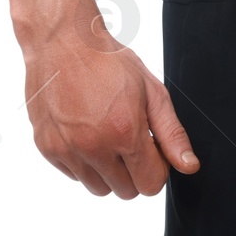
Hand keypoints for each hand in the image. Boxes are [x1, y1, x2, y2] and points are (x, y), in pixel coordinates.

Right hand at [22, 6, 198, 198]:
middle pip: (125, 191)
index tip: (154, 150)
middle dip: (135, 172)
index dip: (157, 169)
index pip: (150, 184)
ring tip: (109, 137)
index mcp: (125, 132)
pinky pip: (73, 175)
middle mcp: (93, 147)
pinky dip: (84, 163)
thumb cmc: (110, 63)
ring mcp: (66, 150)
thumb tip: (189, 166)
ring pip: (98, 188)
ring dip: (109, 172)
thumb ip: (172, 134)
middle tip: (132, 141)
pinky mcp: (46, 148)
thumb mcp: (153, 93)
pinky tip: (87, 133)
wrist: (63, 43)